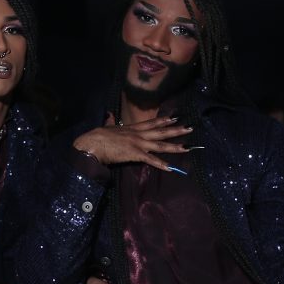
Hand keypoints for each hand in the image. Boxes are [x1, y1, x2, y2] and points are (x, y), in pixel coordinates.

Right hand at [71, 113, 193, 172]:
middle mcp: (138, 134)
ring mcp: (138, 144)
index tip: (174, 118)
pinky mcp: (135, 154)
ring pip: (160, 145)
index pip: (151, 123)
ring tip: (187, 147)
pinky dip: (161, 164)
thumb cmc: (98, 136)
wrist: (93, 142)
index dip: (163, 120)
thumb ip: (111, 122)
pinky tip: (171, 167)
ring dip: (174, 146)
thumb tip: (108, 116)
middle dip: (176, 130)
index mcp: (132, 128)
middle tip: (189, 128)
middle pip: (160, 132)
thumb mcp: (107, 126)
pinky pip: (150, 160)